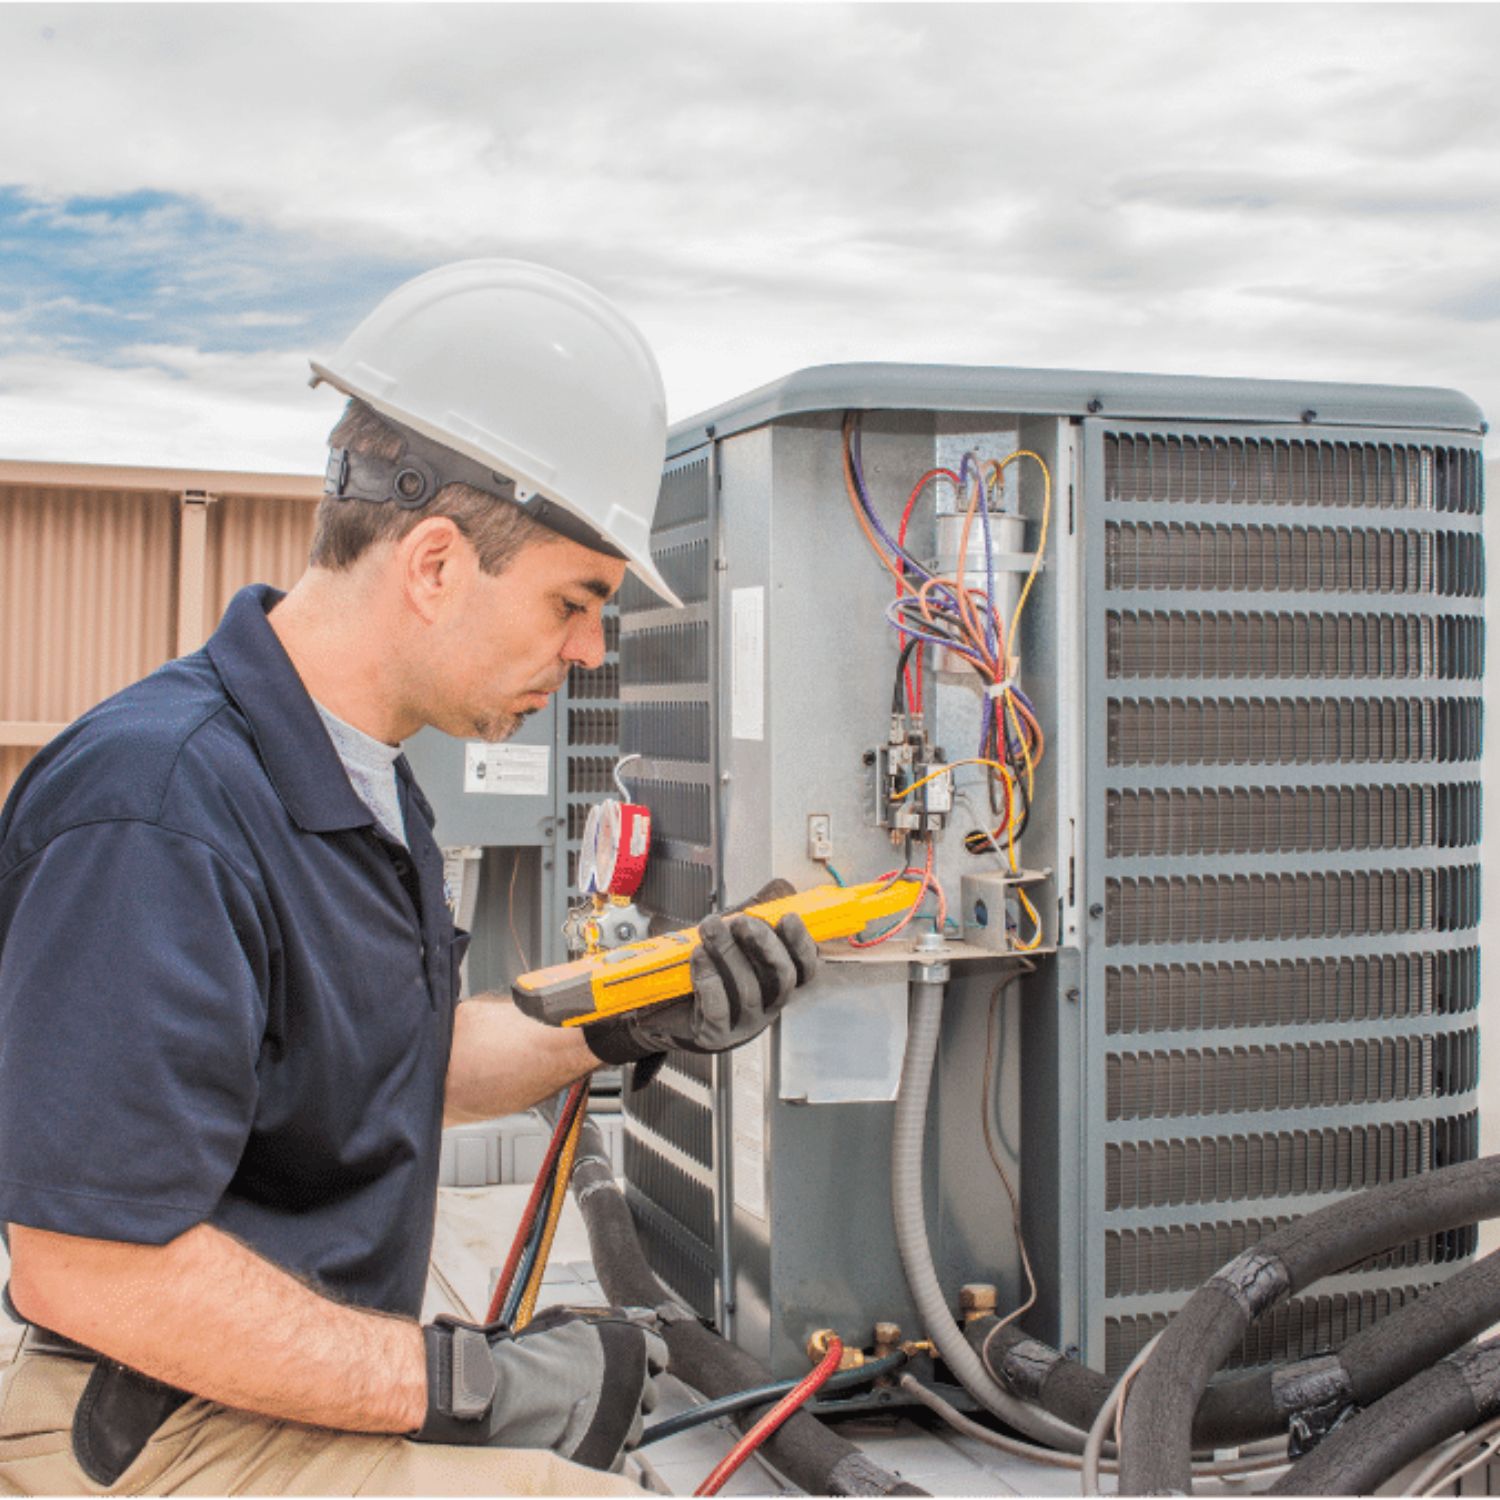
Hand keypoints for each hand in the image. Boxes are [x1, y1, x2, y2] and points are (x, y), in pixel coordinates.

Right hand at [414, 1305, 667, 1470]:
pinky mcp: (610, 1459)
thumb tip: (638, 1317)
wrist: (501, 1398)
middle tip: (595, 1393)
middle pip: (648, 1395)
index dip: (640, 1361)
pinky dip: (603, 1453)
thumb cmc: (531, 1355)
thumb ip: (611, 1320)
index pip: (659, 1355)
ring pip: (633, 1429)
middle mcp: (637, 1384)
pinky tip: (576, 1439)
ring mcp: (625, 1424)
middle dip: (629, 1394)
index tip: (624, 1367)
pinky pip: (618, 1459)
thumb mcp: (573, 1322)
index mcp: (634, 1346)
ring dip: (615, 1425)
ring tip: (579, 1417)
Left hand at [583, 879, 818, 1064]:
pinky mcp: (716, 1034)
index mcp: (776, 983)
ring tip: (709, 930)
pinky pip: (719, 1010)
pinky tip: (698, 958)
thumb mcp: (732, 940)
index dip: (802, 943)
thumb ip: (756, 916)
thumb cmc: (704, 971)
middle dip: (764, 945)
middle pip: (782, 978)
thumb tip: (780, 888)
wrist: (663, 1008)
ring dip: (728, 954)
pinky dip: (709, 979)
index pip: (805, 968)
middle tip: (741, 921)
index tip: (788, 917)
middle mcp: (767, 1006)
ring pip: (748, 990)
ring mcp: (743, 1024)